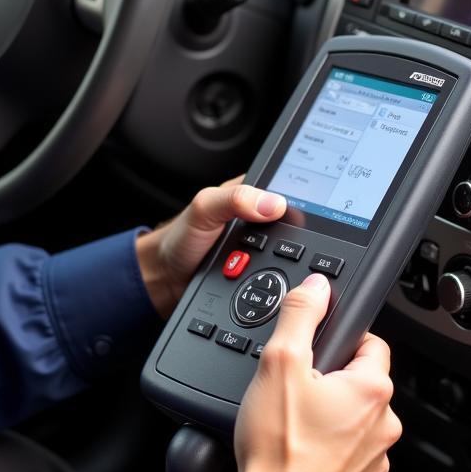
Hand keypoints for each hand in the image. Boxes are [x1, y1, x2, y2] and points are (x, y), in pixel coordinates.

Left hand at [134, 176, 286, 318]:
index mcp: (251, 193)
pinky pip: (277, 277)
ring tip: (257, 264)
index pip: (285, 189)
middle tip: (272, 246)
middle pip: (293, 226)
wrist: (167, 279)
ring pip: (289, 255)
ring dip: (282, 264)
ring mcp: (262, 248)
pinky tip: (264, 282)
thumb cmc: (179, 239)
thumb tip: (273, 204)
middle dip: (292, 240)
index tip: (303, 213)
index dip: (299, 199)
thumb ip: (234, 199)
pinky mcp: (259, 272)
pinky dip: (274, 282)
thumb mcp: (204, 208)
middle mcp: (260, 219)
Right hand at [229, 273, 401, 471]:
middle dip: (329, 380)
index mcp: (372, 390)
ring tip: (290, 423)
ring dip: (327, 416)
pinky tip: (295, 451)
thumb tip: (316, 287)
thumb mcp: (279, 362)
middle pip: (360, 382)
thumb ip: (301, 316)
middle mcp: (383, 426)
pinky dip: (324, 449)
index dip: (340, 338)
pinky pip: (345, 453)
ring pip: (353, 420)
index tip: (316, 348)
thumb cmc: (277, 450)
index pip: (371, 342)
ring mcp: (373, 460)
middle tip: (293, 388)